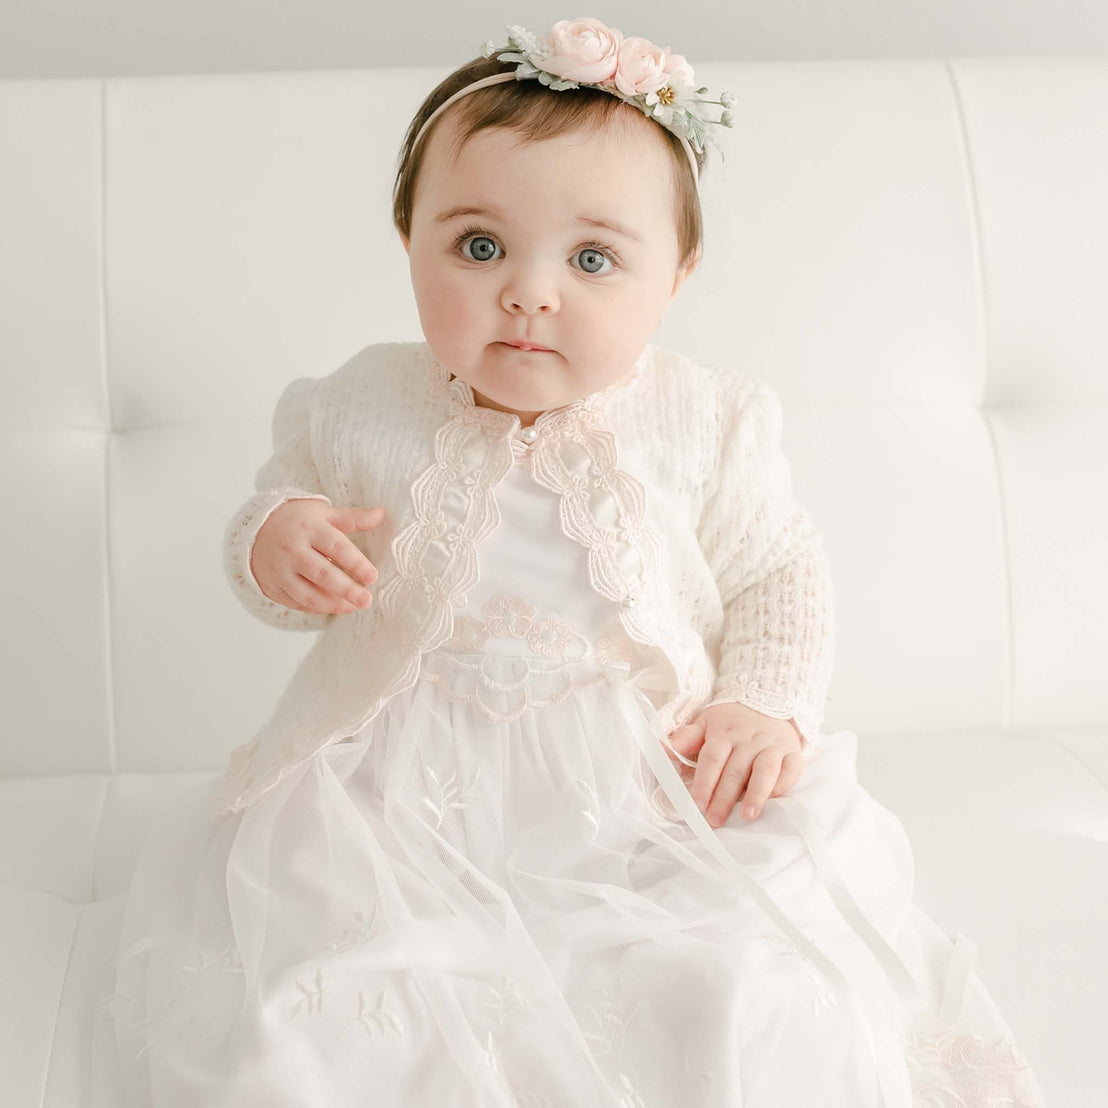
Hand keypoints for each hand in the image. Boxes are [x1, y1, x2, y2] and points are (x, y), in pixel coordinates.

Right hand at [251, 500, 386, 614]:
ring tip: (354, 607)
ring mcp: (281, 570)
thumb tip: (381, 514)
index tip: (372, 577)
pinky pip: (296, 602)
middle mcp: (293, 550)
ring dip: (332, 604)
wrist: (256, 529)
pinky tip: (336, 608)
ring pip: (307, 593)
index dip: (355, 563)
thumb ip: (353, 518)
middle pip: (322, 574)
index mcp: (309, 528)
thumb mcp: (324, 514)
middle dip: (346, 589)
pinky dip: (316, 608)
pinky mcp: (273, 586)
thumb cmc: (299, 521)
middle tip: (366, 600)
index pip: (336, 547)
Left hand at [665, 702, 804, 825]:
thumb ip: (685, 738)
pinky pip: (791, 769)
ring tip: (748, 815)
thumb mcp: (705, 722)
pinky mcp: (792, 752)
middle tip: (715, 820)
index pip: (712, 758)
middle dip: (724, 797)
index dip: (705, 782)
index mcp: (724, 733)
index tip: (697, 804)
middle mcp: (748, 739)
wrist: (768, 702)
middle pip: (736, 770)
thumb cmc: (731, 720)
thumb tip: (661, 749)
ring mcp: (772, 745)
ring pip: (765, 770)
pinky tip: (774, 800)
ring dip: (756, 793)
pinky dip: (784, 784)